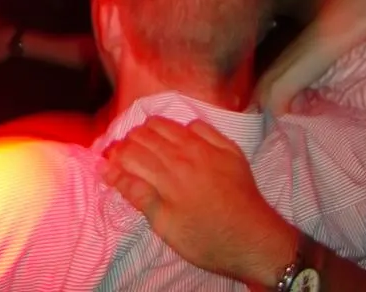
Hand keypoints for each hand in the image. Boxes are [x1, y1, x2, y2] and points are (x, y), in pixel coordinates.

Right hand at [102, 117, 294, 282]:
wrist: (256, 241)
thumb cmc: (206, 240)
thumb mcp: (165, 227)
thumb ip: (138, 195)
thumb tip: (109, 170)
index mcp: (167, 175)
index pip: (129, 151)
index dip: (114, 157)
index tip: (110, 168)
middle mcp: (184, 152)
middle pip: (145, 133)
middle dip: (129, 144)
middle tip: (128, 162)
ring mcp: (208, 146)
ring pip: (168, 123)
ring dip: (151, 132)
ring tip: (150, 150)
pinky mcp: (227, 147)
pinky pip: (198, 124)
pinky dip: (183, 130)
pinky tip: (182, 144)